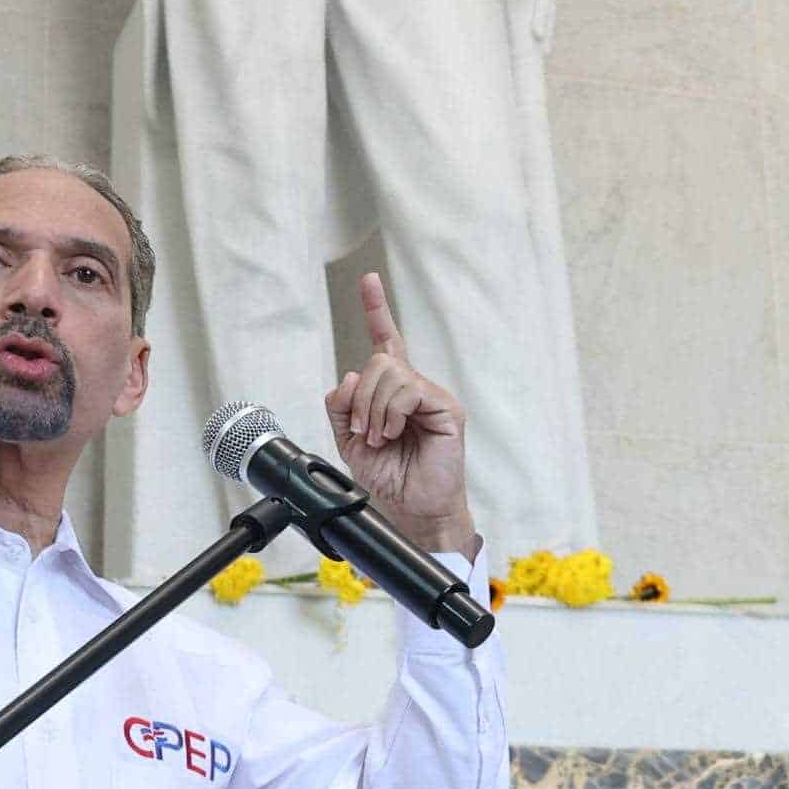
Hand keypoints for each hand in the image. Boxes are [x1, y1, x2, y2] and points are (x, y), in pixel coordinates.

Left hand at [325, 274, 476, 555]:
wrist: (412, 508)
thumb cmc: (389, 477)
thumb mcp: (349, 440)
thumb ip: (342, 407)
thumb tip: (350, 375)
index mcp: (392, 391)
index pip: (385, 341)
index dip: (376, 309)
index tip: (367, 279)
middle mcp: (413, 387)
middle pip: (378, 362)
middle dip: (361, 399)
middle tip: (365, 433)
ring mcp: (432, 395)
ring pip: (389, 373)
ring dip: (374, 410)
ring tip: (381, 438)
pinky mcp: (446, 408)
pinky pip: (408, 391)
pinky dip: (392, 414)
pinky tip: (395, 434)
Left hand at [492, 0, 555, 48]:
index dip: (541, 17)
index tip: (536, 36)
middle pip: (549, 8)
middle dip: (546, 31)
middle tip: (543, 54)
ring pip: (547, 9)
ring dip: (546, 29)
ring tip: (543, 53)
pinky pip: (541, 6)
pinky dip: (542, 21)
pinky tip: (539, 35)